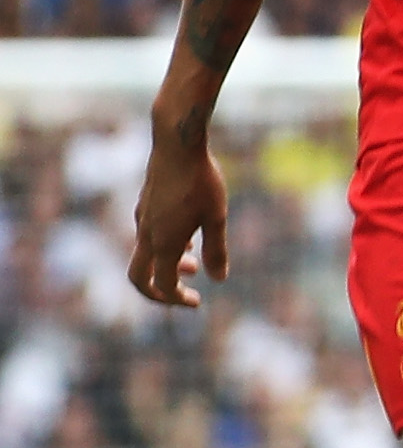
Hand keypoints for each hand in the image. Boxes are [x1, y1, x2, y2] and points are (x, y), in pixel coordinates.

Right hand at [128, 124, 227, 310]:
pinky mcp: (144, 206)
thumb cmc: (201, 181)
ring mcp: (142, 220)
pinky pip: (147, 236)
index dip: (177, 299)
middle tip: (181, 296)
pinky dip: (163, 247)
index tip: (196, 302)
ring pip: (144, 255)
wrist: (176, 145)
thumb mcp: (216, 217)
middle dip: (157, 293)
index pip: (163, 285)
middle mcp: (147, 235)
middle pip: (138, 278)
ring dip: (165, 266)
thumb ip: (217, 250)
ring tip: (193, 264)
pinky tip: (186, 238)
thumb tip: (219, 280)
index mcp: (164, 244)